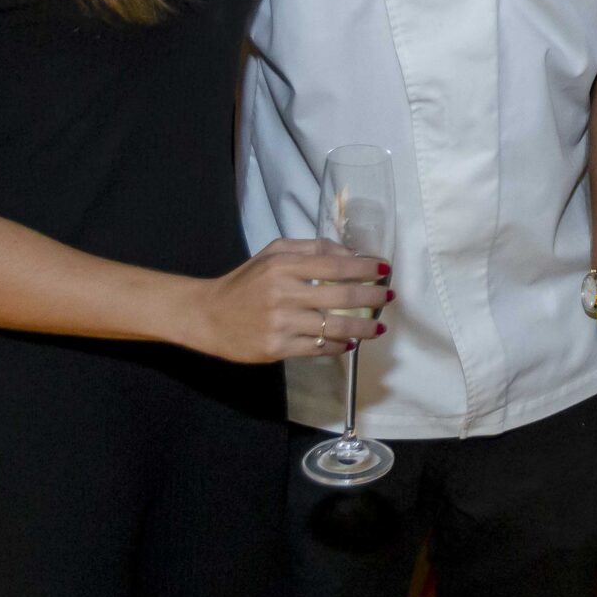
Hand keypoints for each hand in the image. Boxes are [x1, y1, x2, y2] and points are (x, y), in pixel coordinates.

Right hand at [183, 238, 389, 363]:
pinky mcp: (277, 348)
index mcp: (283, 266)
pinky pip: (317, 348)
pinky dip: (338, 346)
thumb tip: (349, 255)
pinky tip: (349, 343)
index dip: (364, 268)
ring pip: (333, 326)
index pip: (334, 265)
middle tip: (389, 297)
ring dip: (362, 327)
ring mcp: (280, 323)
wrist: (207, 316)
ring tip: (378, 328)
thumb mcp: (272, 254)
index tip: (384, 269)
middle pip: (340, 295)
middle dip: (371, 297)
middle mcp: (283, 293)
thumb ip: (311, 248)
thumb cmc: (245, 282)